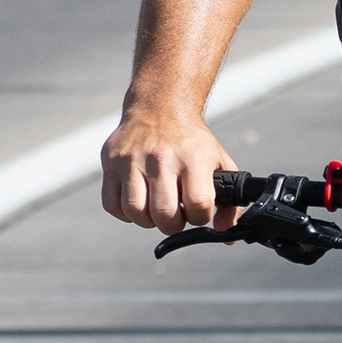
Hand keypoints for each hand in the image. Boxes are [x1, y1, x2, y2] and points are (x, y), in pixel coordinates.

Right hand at [99, 109, 236, 230]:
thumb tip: (226, 234)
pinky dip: (125, 213)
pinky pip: (112, 205)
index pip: (198, 205)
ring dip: (147, 221)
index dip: (199, 217)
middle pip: (164, 215)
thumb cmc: (192, 142)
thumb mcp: (219, 163)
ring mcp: (132, 159)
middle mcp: (161, 158)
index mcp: (193, 158)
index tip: (196, 210)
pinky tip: (138, 201)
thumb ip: (230, 202)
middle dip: (172, 225)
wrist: (160, 107)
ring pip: (135, 212)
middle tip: (174, 216)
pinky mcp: (111, 162)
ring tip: (155, 209)